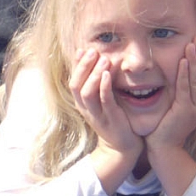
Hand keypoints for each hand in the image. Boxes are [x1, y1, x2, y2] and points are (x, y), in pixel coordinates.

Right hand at [70, 47, 142, 162]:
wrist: (122, 146)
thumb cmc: (114, 119)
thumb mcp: (101, 101)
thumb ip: (97, 84)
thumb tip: (97, 61)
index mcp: (81, 102)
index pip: (73, 80)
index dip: (76, 64)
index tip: (83, 49)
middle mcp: (84, 108)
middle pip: (75, 84)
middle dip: (83, 66)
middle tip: (92, 50)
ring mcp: (96, 114)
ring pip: (86, 93)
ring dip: (92, 75)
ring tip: (103, 60)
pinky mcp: (109, 119)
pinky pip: (103, 101)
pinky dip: (103, 87)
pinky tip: (107, 75)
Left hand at [146, 37, 195, 154]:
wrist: (164, 148)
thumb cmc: (166, 127)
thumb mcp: (176, 106)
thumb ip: (180, 92)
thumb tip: (177, 73)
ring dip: (194, 60)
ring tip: (192, 43)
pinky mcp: (187, 111)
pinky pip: (186, 88)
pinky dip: (185, 73)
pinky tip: (184, 61)